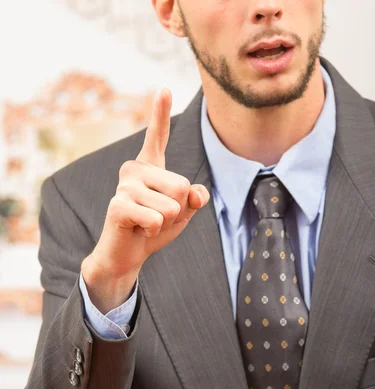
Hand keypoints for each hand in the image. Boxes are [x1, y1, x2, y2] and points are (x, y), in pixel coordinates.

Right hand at [81, 88, 209, 312]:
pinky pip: (155, 219)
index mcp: (150, 167)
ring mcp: (124, 186)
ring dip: (166, 223)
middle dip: (178, 210)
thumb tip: (196, 193)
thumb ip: (195, 198)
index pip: (158, 137)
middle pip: (181, 186)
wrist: (127, 254)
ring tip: (147, 223)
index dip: (160, 113)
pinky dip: (153, 231)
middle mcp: (134, 169)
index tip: (164, 88)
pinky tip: (138, 230)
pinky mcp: (117, 205)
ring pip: (172, 205)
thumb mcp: (183, 213)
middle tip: (157, 217)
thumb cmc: (155, 229)